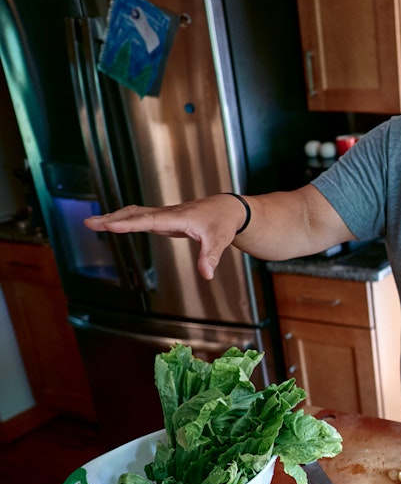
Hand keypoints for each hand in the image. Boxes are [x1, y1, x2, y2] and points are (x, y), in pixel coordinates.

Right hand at [83, 195, 244, 279]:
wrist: (226, 209)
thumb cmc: (222, 223)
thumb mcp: (219, 241)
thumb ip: (210, 257)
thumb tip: (207, 274)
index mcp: (179, 218)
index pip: (150, 221)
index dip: (130, 224)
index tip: (112, 225)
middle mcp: (168, 214)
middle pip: (135, 214)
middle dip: (112, 219)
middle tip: (90, 223)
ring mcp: (164, 215)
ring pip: (135, 213)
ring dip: (113, 217)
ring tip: (92, 223)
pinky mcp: (164, 218)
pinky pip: (139, 217)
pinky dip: (124, 218)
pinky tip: (112, 222)